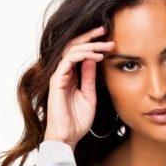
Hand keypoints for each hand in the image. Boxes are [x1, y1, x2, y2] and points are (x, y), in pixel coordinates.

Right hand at [43, 24, 114, 148]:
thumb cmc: (77, 120)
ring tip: (106, 44)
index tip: (109, 39)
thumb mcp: (90, 95)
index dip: (93, 44)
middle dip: (90, 36)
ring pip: (72, 49)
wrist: (67, 136)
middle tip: (106, 30)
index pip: (81, 53)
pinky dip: (83, 55)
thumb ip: (90, 77)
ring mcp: (59, 75)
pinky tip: (97, 56)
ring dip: (90, 44)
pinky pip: (69, 60)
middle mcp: (64, 72)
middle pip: (75, 46)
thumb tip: (94, 58)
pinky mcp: (56, 80)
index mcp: (72, 76)